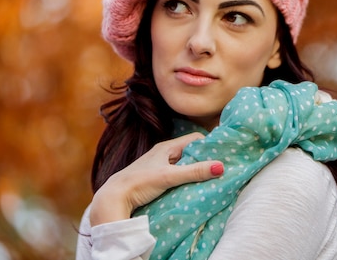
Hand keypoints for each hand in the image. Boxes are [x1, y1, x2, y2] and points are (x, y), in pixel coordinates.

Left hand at [89, 132, 222, 225]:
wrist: (114, 197)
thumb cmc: (140, 182)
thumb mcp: (170, 176)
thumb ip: (195, 172)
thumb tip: (221, 167)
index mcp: (167, 147)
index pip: (195, 139)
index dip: (209, 145)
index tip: (222, 154)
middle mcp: (164, 153)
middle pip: (191, 152)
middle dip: (204, 158)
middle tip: (219, 168)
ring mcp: (159, 166)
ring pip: (183, 164)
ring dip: (194, 170)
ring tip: (208, 178)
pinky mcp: (155, 178)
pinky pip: (177, 173)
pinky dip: (185, 178)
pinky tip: (191, 186)